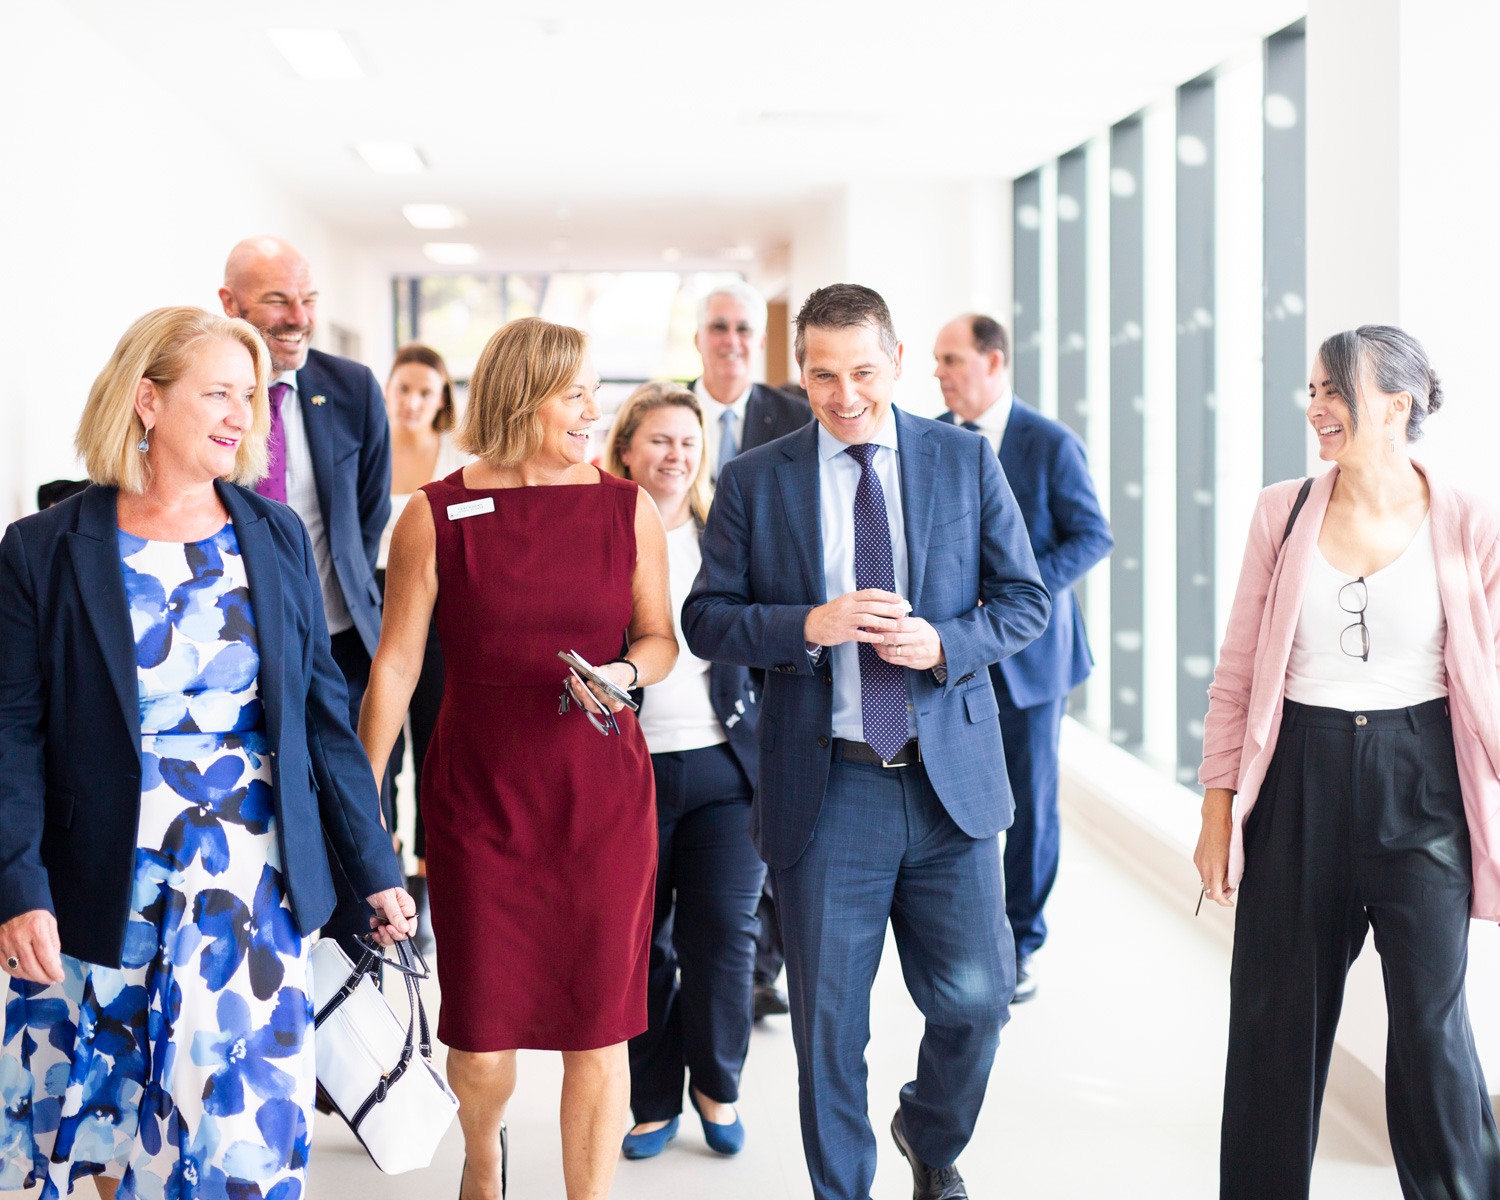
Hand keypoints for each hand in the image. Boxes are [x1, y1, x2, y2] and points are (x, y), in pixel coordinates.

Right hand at [0, 909, 63, 984]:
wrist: (13, 899)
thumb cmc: (33, 909)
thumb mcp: (50, 922)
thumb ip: (53, 943)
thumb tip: (55, 963)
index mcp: (36, 929)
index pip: (46, 957)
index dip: (53, 971)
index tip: (59, 977)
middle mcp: (19, 937)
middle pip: (31, 967)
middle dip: (43, 978)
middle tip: (51, 980)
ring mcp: (5, 943)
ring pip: (18, 969)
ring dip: (30, 977)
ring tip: (40, 978)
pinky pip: (5, 966)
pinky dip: (16, 973)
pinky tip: (25, 973)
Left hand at [366, 887, 416, 944]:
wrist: (370, 883)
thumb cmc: (381, 886)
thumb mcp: (388, 899)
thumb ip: (396, 914)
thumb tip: (405, 929)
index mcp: (408, 908)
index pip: (410, 927)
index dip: (401, 932)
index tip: (390, 928)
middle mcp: (402, 915)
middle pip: (401, 934)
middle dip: (390, 934)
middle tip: (382, 927)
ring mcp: (393, 920)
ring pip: (392, 937)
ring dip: (382, 935)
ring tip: (377, 926)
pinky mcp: (385, 922)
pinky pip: (383, 934)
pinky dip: (377, 932)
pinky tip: (374, 923)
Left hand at [565, 661, 634, 714]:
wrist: (617, 674)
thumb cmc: (619, 675)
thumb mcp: (615, 673)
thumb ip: (605, 673)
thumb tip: (594, 671)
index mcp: (616, 705)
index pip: (606, 700)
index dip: (597, 692)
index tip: (590, 682)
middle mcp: (606, 708)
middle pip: (592, 704)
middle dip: (584, 694)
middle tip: (579, 683)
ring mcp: (597, 705)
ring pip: (585, 701)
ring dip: (578, 691)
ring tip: (575, 680)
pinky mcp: (590, 700)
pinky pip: (582, 697)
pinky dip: (578, 689)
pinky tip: (575, 681)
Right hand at [804, 589, 908, 648]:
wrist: (812, 624)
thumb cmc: (833, 614)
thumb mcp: (846, 603)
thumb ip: (861, 603)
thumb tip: (883, 603)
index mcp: (850, 597)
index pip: (871, 593)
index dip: (886, 595)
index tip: (899, 599)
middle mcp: (847, 606)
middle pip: (871, 606)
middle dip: (888, 609)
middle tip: (901, 613)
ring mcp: (844, 619)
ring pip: (866, 619)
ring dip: (882, 622)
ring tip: (895, 626)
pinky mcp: (841, 632)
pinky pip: (858, 634)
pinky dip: (870, 636)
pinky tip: (880, 638)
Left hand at [872, 615, 943, 670]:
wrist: (941, 649)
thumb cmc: (925, 633)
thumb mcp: (918, 623)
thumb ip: (903, 621)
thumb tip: (882, 617)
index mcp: (919, 627)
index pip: (899, 624)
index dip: (885, 624)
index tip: (875, 623)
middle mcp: (918, 640)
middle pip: (894, 638)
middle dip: (879, 635)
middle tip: (870, 631)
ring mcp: (915, 652)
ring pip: (892, 650)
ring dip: (879, 646)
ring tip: (873, 641)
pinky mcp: (912, 662)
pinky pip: (894, 660)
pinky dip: (883, 655)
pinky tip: (879, 650)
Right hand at [1193, 788, 1235, 907]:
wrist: (1215, 821)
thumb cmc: (1229, 837)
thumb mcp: (1234, 859)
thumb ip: (1230, 874)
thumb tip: (1229, 885)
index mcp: (1215, 868)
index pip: (1216, 895)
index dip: (1224, 902)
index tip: (1230, 903)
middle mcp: (1204, 867)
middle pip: (1210, 890)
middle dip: (1221, 891)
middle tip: (1232, 885)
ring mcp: (1198, 862)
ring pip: (1206, 881)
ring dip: (1215, 881)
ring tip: (1226, 872)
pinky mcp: (1196, 858)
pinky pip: (1203, 871)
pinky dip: (1211, 873)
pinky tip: (1218, 864)